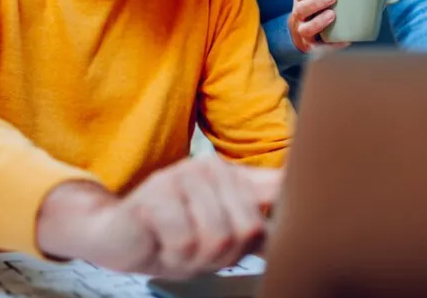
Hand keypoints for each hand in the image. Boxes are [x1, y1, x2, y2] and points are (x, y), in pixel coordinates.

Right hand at [36, 158, 281, 279]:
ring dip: (196, 257)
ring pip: (217, 237)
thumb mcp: (222, 232)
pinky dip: (174, 254)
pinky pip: (185, 240)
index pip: (277, 185)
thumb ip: (257, 224)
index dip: (295, 197)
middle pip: (247, 228)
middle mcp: (210, 168)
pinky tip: (161, 243)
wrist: (117, 236)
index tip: (309, 205)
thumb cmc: (172, 235)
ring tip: (179, 247)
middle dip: (224, 255)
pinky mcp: (155, 192)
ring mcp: (181, 176)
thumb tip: (303, 227)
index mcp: (232, 176)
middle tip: (198, 250)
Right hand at [288, 0, 350, 53]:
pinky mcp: (312, 47)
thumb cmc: (322, 9)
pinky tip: (345, 40)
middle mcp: (299, 15)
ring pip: (306, 28)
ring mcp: (303, 31)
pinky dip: (331, 45)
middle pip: (301, 8)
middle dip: (316, 2)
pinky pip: (318, 48)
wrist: (307, 35)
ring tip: (332, 15)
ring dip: (319, 21)